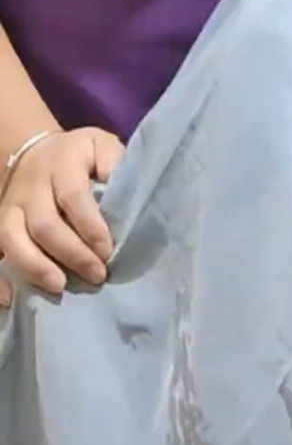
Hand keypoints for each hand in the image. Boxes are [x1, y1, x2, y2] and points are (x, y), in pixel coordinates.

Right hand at [0, 127, 121, 298]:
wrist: (33, 150)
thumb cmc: (79, 153)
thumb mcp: (101, 145)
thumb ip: (115, 162)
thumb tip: (125, 189)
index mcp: (61, 166)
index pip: (74, 198)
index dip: (90, 227)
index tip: (108, 251)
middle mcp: (30, 189)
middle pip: (44, 225)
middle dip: (71, 254)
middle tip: (96, 275)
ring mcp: (9, 208)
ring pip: (13, 240)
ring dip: (35, 267)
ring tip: (60, 286)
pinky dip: (0, 278)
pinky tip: (10, 299)